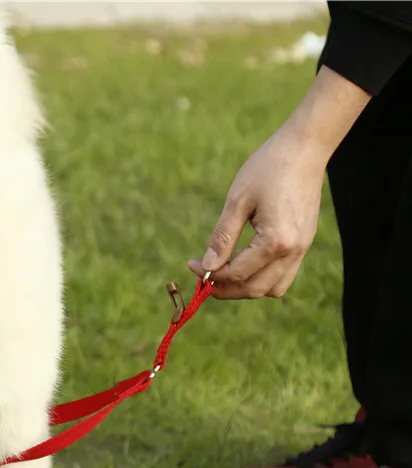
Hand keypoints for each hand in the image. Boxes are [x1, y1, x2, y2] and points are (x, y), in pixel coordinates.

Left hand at [189, 65, 371, 298]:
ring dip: (245, 287)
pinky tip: (242, 261)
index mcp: (276, 241)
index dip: (210, 274)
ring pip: (272, 288)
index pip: (237, 273)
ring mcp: (302, 248)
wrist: (304, 149)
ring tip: (222, 271)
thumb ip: (223, 237)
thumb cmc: (268, 169)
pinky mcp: (304, 243)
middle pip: (255, 289)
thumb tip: (207, 266)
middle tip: (203, 276)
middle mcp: (293, 251)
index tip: (192, 264)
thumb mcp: (237, 201)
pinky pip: (283, 274)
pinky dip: (261, 276)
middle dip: (226, 288)